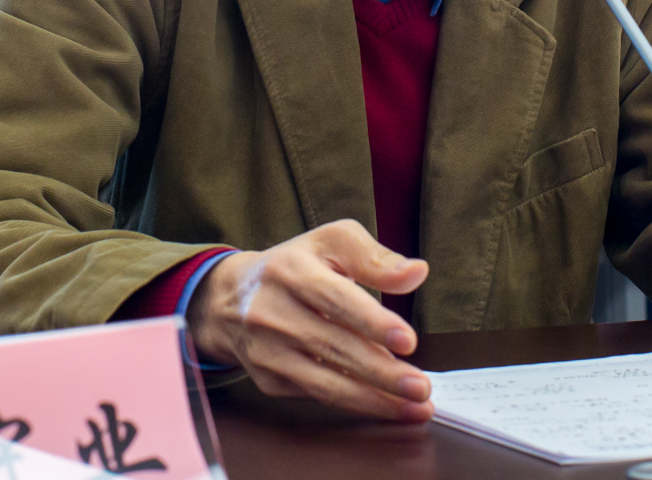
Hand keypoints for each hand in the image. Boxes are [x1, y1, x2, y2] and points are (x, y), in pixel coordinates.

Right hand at [186, 219, 431, 420]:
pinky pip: (317, 396)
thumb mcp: (332, 243)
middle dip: (382, 373)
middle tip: (421, 387)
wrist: (229, 297)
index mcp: (292, 271)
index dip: (372, 322)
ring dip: (374, 401)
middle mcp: (273, 313)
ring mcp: (268, 352)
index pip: (335, 299)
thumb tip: (416, 273)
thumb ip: (375, 257)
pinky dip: (355, 403)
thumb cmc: (295, 265)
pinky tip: (386, 405)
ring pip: (325, 384)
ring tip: (415, 408)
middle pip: (334, 347)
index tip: (408, 340)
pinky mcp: (268, 380)